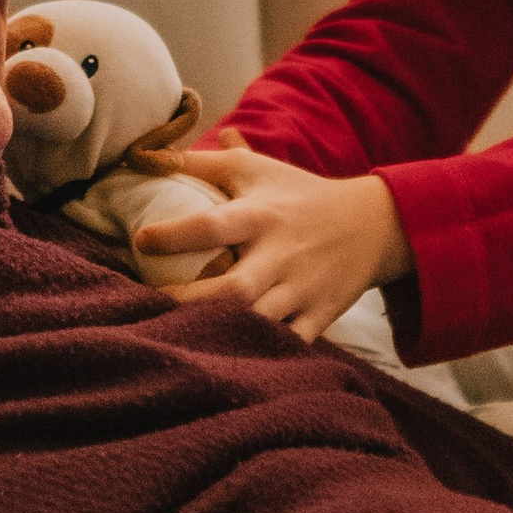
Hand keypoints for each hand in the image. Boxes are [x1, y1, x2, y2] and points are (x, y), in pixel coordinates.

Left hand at [147, 144, 411, 342]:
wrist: (371, 224)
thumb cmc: (297, 194)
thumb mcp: (254, 170)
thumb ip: (202, 163)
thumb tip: (149, 153)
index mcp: (259, 215)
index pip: (211, 225)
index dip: (173, 235)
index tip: (140, 241)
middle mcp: (280, 254)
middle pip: (234, 289)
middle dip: (191, 302)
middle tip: (151, 304)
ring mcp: (301, 289)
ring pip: (259, 322)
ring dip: (222, 332)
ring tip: (181, 337)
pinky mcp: (319, 315)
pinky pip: (291, 344)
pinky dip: (265, 355)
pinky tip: (231, 359)